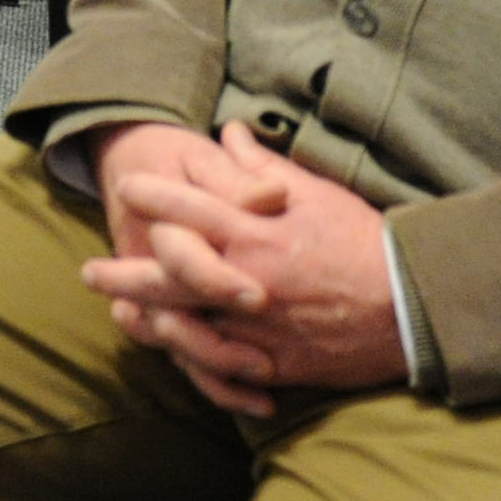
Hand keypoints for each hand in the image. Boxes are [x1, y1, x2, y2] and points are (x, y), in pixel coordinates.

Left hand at [82, 120, 405, 406]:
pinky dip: (192, 360)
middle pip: (171, 275)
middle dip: (126, 272)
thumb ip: (264, 168)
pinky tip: (170, 353)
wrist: (410, 304)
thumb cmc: (362, 241)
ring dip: (146, 318)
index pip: (193, 209)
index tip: (127, 189)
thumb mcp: (315, 193)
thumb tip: (230, 135)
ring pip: (187, 324)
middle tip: (89, 271)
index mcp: (259, 232)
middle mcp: (250, 279)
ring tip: (118, 313)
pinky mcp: (275, 362)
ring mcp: (259, 325)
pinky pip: (223, 366)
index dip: (155, 197)